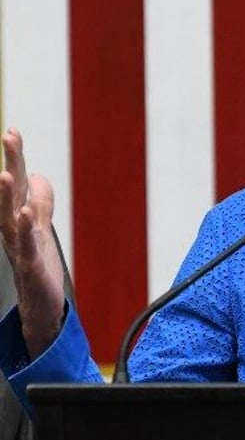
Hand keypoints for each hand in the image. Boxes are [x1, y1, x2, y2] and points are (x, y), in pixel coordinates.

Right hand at [0, 128, 65, 357]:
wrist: (40, 308)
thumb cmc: (39, 267)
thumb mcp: (41, 228)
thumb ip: (41, 202)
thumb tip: (38, 175)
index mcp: (19, 218)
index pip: (17, 183)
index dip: (15, 157)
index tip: (12, 130)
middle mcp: (14, 229)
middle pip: (11, 193)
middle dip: (10, 164)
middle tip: (8, 137)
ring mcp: (20, 247)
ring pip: (11, 218)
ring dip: (8, 197)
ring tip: (7, 174)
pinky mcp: (31, 266)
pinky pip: (27, 245)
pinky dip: (26, 229)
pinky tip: (26, 214)